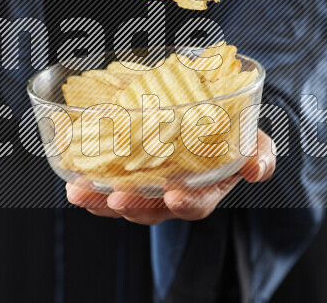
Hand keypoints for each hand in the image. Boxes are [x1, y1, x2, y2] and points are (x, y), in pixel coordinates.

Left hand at [66, 131, 276, 224]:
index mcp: (203, 190)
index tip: (174, 195)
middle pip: (149, 210)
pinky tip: (68, 170)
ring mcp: (145, 184)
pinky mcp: (123, 169)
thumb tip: (256, 168)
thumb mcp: (253, 141)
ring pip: (119, 200)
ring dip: (98, 198)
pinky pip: (102, 180)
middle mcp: (171, 194)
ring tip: (78, 190)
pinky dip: (86, 177)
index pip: (195, 205)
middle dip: (131, 206)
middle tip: (115, 198)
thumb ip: (259, 155)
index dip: (185, 203)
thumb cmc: (234, 134)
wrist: (207, 115)